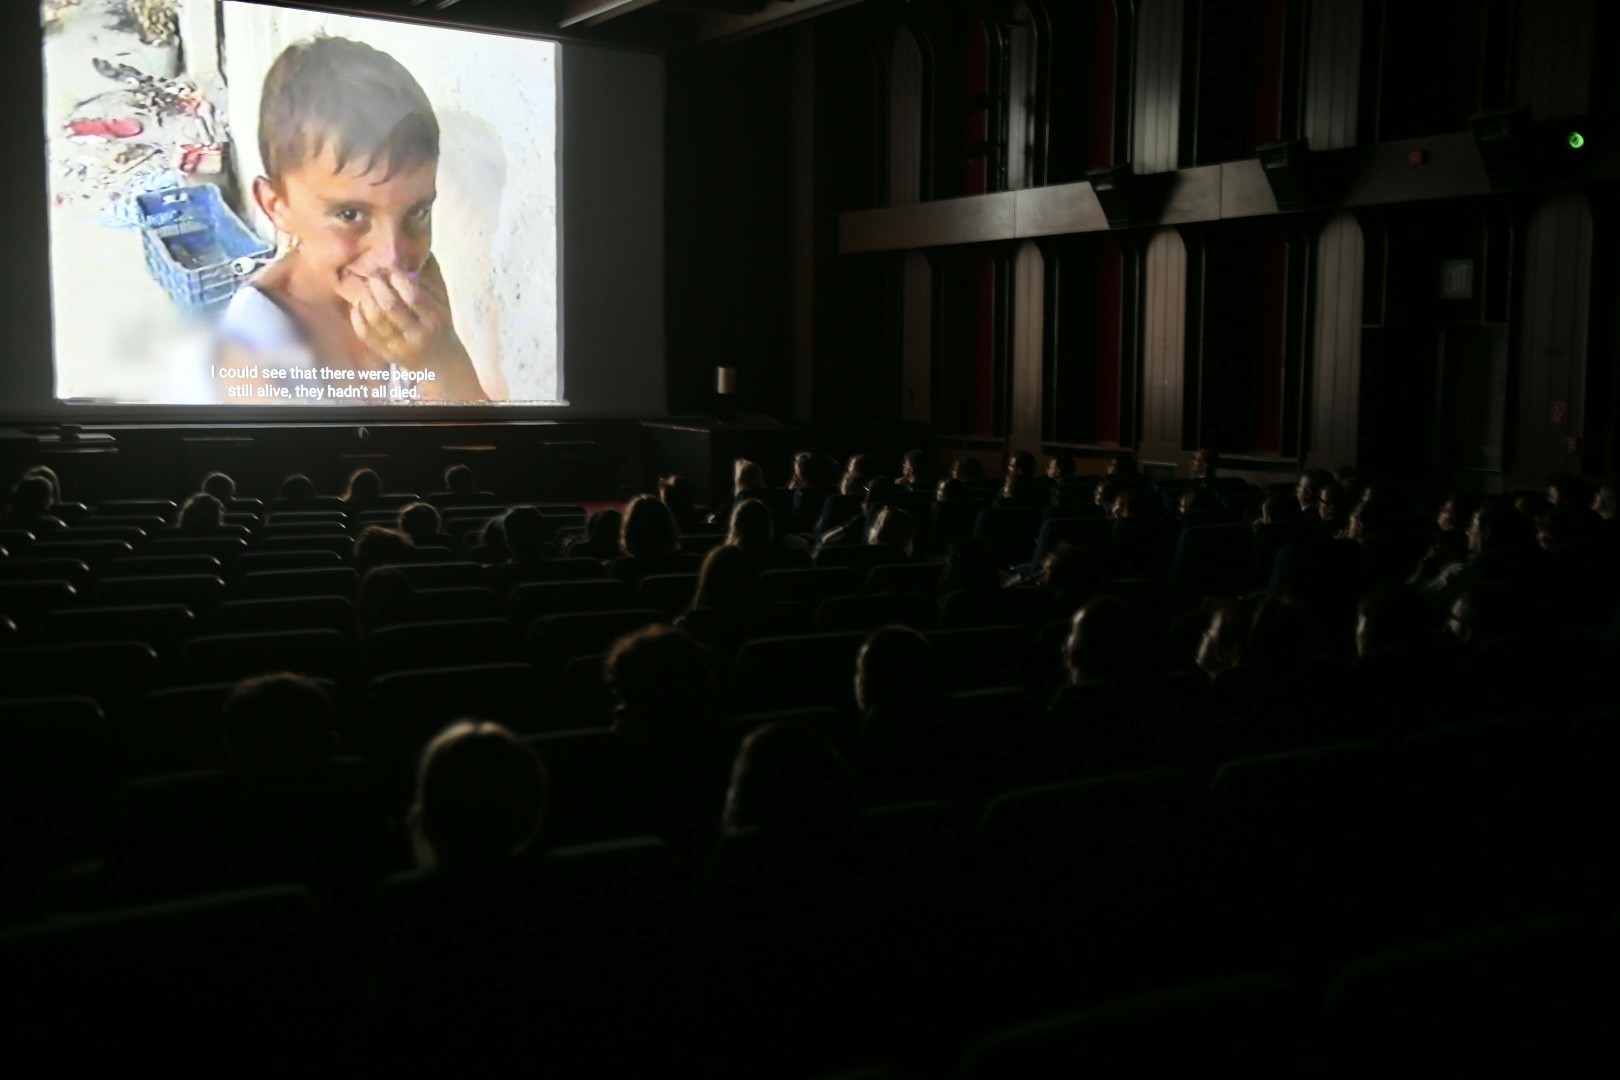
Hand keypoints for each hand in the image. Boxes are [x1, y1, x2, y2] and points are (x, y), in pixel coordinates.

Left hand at [336, 258, 486, 400]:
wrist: (442, 364)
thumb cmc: (442, 326)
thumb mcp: (444, 302)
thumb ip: (431, 277)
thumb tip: (415, 248)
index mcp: (434, 318)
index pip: (414, 297)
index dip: (399, 280)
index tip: (392, 271)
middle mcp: (417, 333)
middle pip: (390, 307)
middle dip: (377, 286)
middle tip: (372, 275)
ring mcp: (399, 346)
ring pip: (375, 320)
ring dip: (364, 299)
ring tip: (363, 287)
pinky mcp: (386, 355)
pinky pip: (366, 334)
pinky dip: (358, 317)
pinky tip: (357, 306)